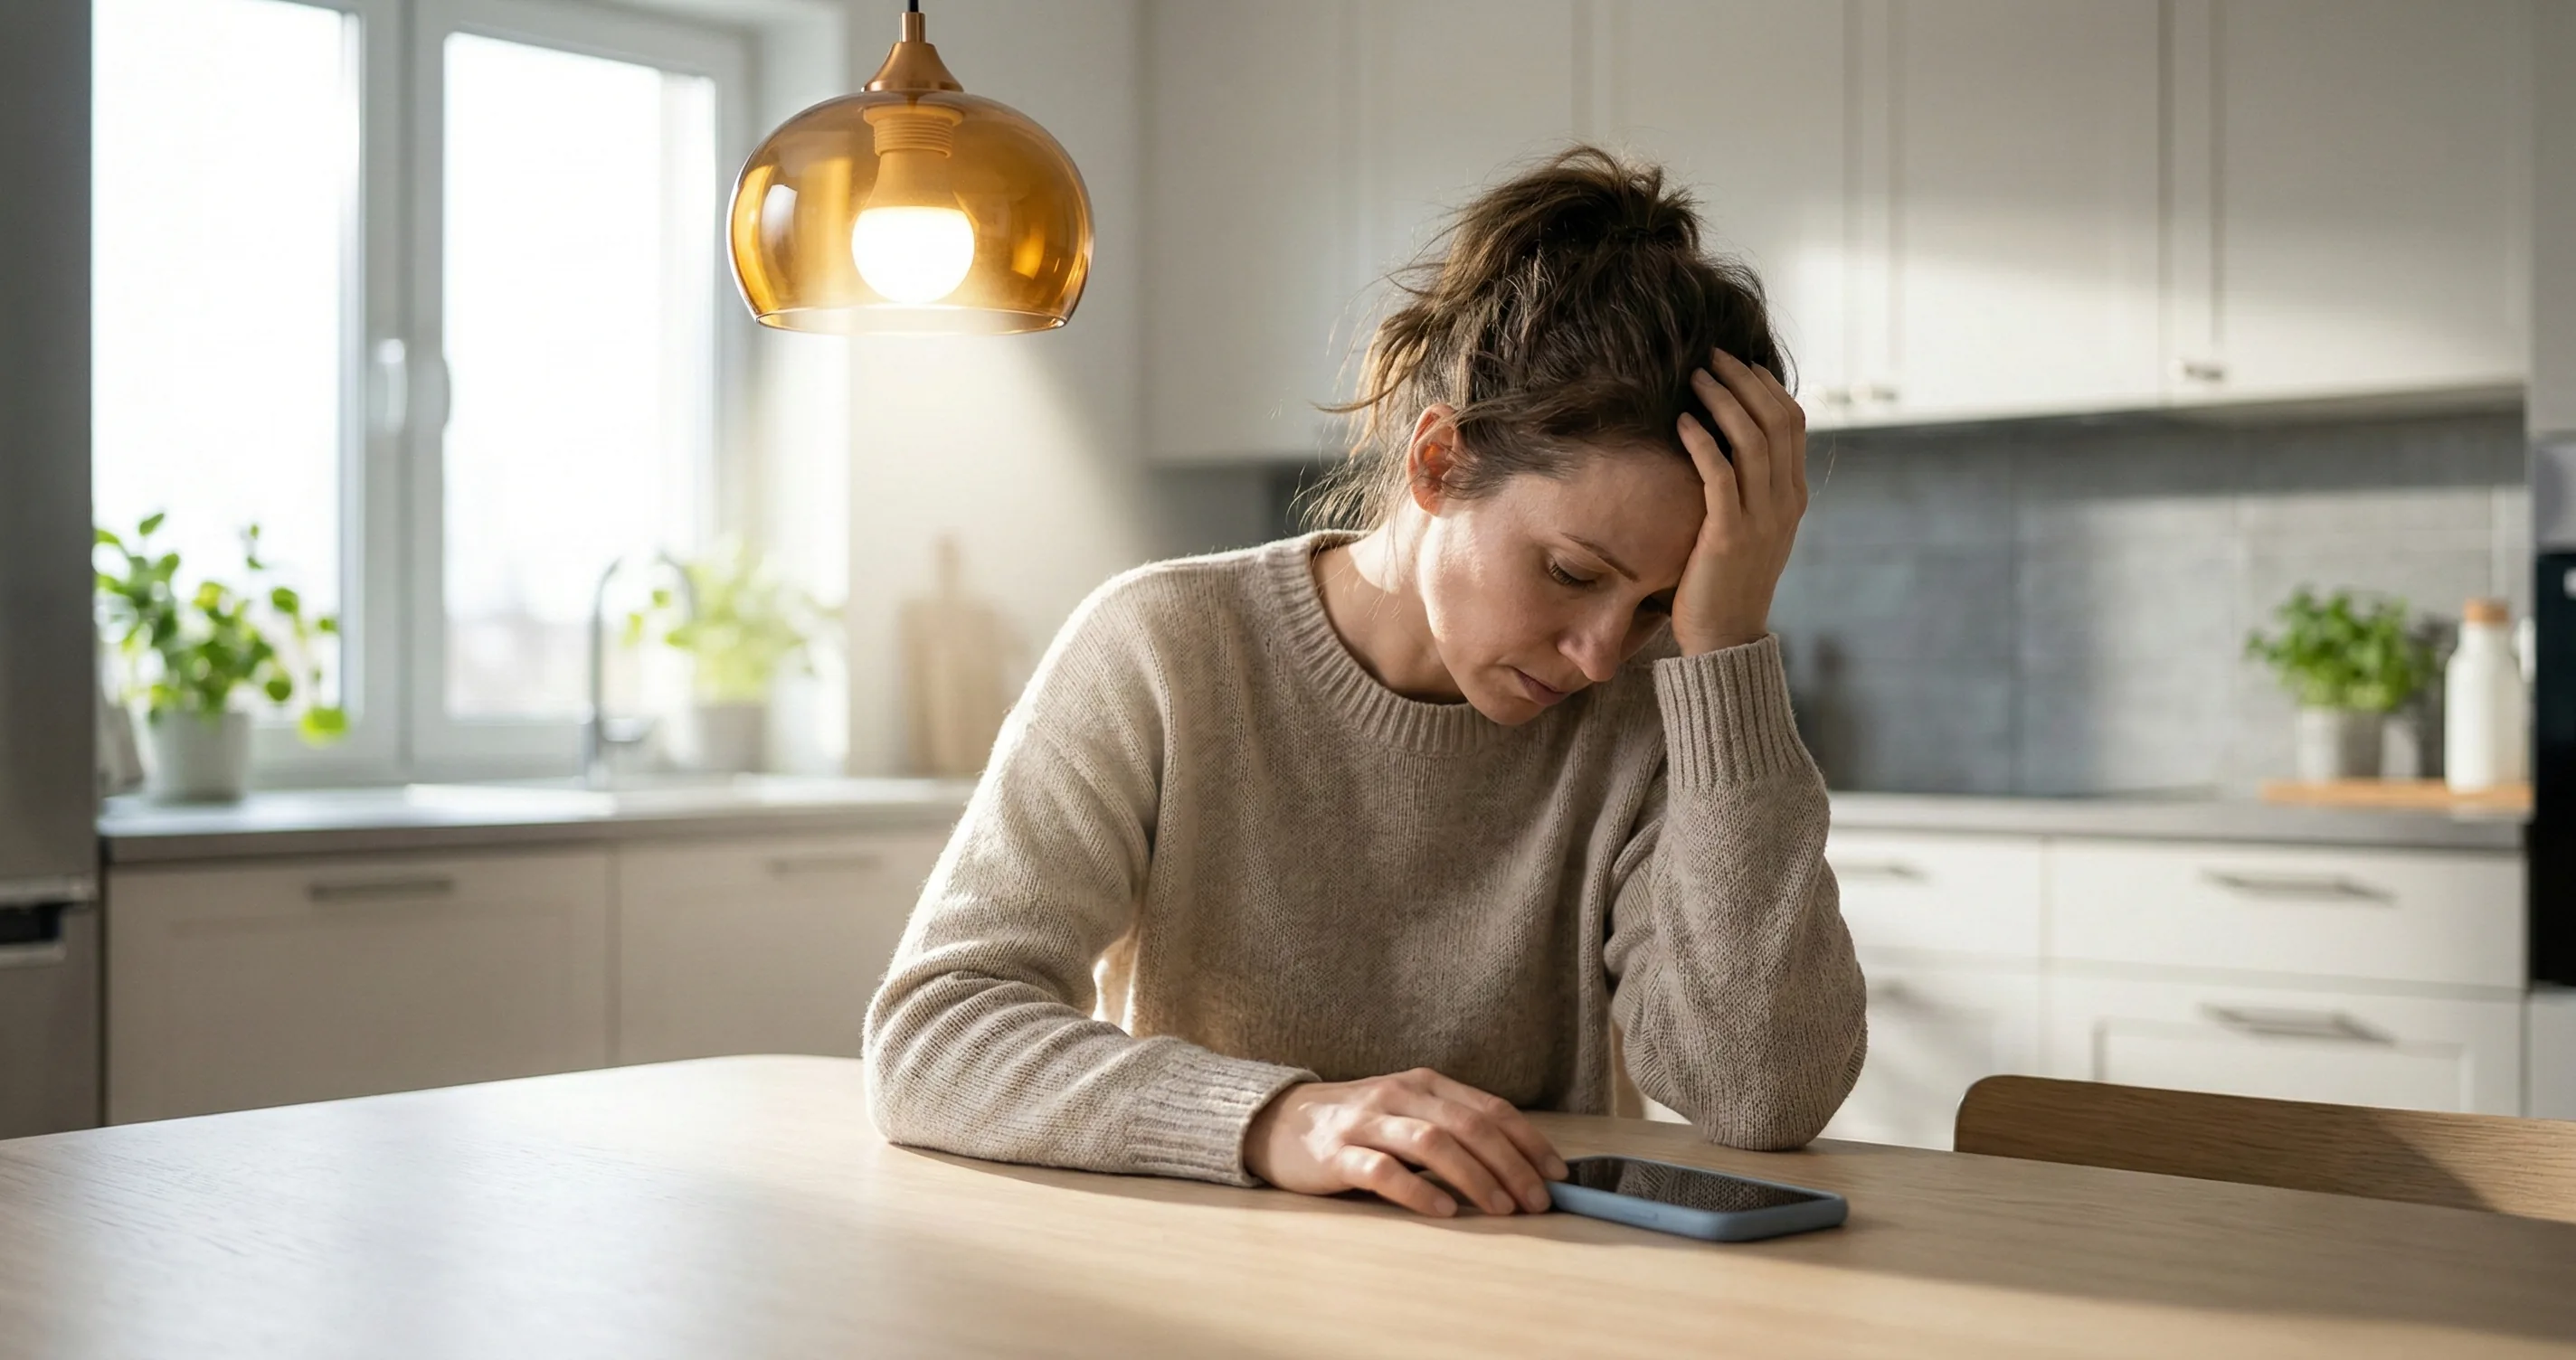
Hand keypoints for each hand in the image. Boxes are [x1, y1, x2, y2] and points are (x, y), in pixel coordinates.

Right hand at [1242, 1068, 1569, 1217]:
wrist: (1278, 1122)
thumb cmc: (1357, 1125)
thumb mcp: (1407, 1112)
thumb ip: (1451, 1128)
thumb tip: (1515, 1167)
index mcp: (1425, 1083)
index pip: (1490, 1109)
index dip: (1529, 1142)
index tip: (1557, 1176)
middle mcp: (1400, 1094)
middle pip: (1469, 1125)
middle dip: (1511, 1165)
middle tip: (1537, 1202)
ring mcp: (1367, 1122)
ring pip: (1432, 1142)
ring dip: (1474, 1177)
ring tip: (1501, 1209)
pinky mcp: (1336, 1153)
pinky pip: (1382, 1170)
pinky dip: (1417, 1191)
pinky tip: (1442, 1212)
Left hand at [1670, 349, 1809, 654]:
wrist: (1726, 637)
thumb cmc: (1726, 580)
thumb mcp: (1751, 527)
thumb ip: (1750, 487)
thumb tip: (1729, 441)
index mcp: (1793, 496)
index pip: (1793, 423)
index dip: (1767, 386)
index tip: (1739, 363)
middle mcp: (1784, 502)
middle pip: (1775, 421)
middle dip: (1743, 381)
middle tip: (1712, 355)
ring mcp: (1760, 519)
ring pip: (1751, 441)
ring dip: (1722, 401)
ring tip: (1695, 376)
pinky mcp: (1728, 537)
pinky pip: (1719, 476)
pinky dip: (1702, 443)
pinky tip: (1682, 423)